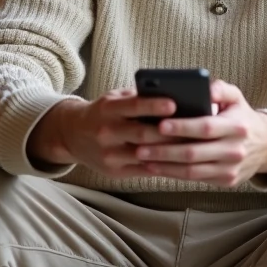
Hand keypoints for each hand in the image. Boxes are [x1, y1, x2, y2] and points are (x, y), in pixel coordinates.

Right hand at [28, 90, 182, 177]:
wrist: (72, 135)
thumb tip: (173, 95)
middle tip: (193, 129)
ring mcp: (109, 154)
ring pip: (144, 154)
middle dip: (168, 132)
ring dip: (169, 151)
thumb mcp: (114, 98)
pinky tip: (180, 161)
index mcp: (107, 109)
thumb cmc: (103, 113)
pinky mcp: (114, 171)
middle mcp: (106, 132)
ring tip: (193, 146)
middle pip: (141, 134)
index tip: (174, 103)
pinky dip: (162, 166)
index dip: (153, 105)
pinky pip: (143, 170)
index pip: (133, 106)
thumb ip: (138, 98)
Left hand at [134, 80, 266, 186]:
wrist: (265, 145)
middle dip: (164, 151)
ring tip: (143, 157)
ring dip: (164, 166)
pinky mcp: (226, 181)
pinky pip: (195, 179)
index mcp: (237, 126)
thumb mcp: (236, 98)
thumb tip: (206, 87)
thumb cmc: (240, 116)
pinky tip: (155, 167)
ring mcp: (231, 169)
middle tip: (140, 147)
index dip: (182, 127)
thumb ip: (221, 89)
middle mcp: (235, 150)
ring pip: (192, 170)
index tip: (160, 124)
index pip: (206, 127)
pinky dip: (173, 174)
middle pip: (194, 153)